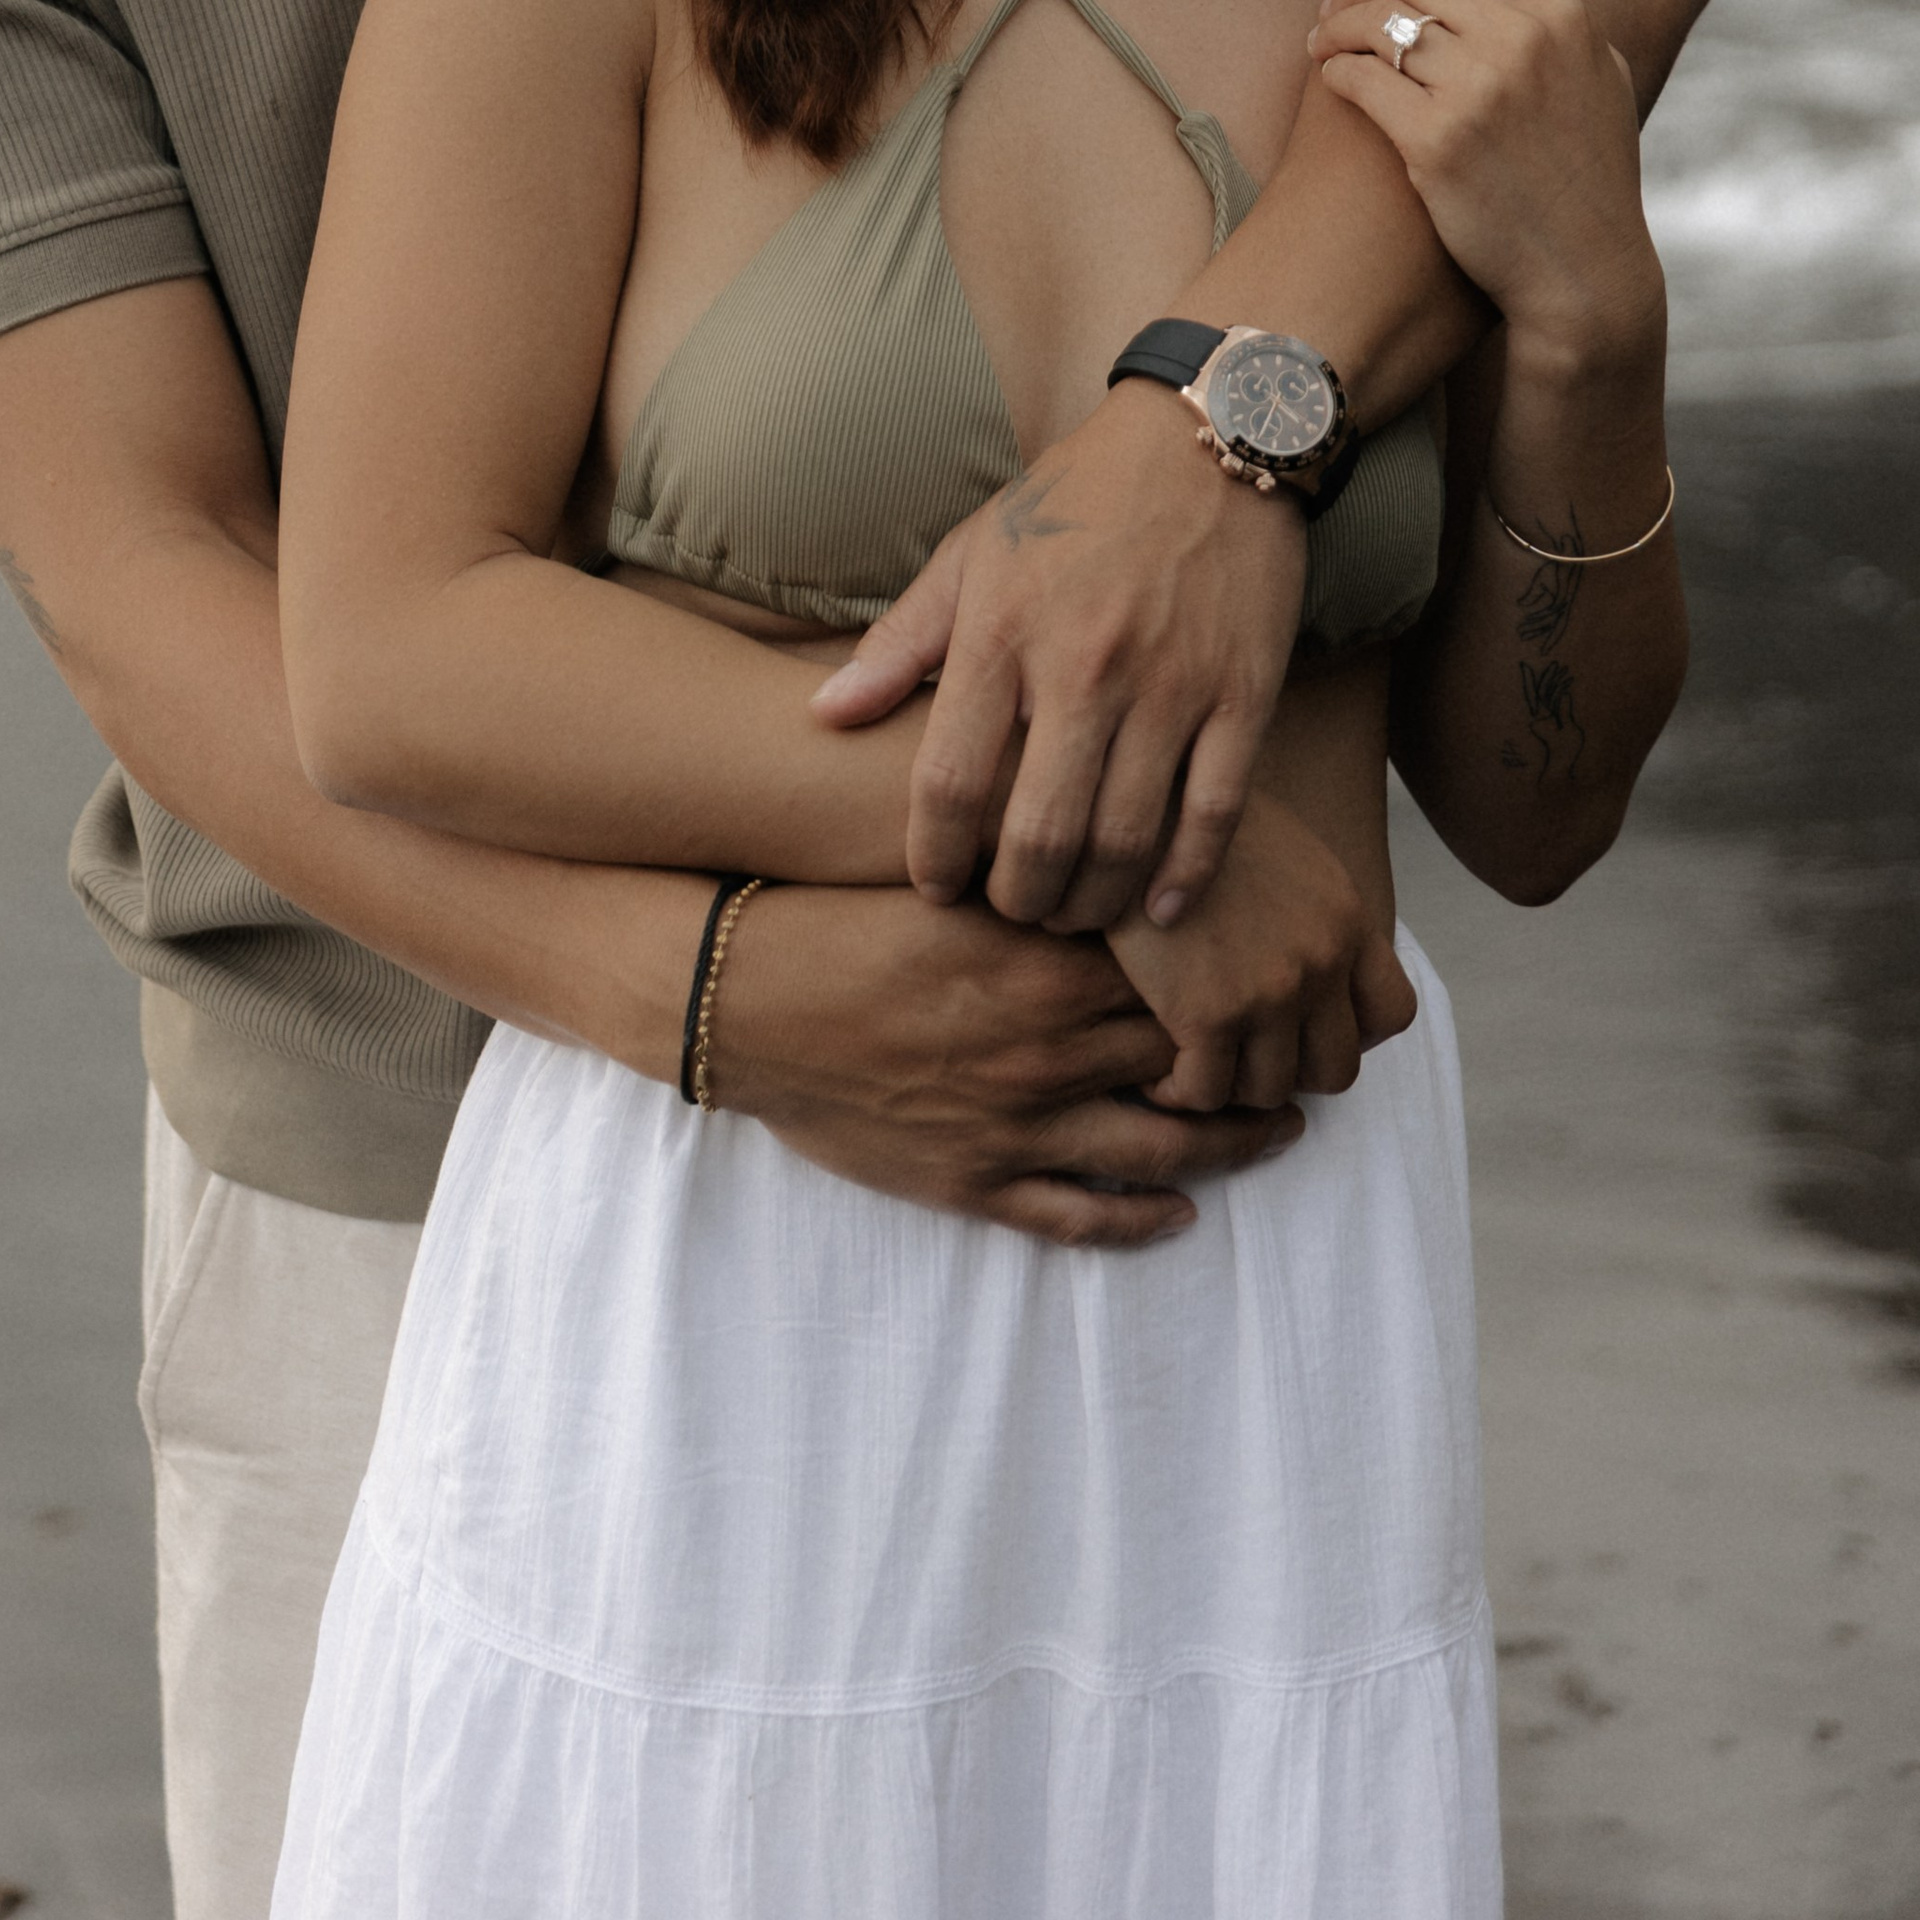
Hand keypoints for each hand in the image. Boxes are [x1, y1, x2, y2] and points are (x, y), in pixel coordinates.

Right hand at [710, 879, 1305, 1246]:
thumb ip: (1037, 865)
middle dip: (1261, 1060)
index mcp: (1047, 969)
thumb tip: (1111, 833)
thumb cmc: (841, 915)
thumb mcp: (951, 877)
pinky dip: (1140, 1221)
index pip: (1186, 981)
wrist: (740, 996)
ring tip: (1283, 1132)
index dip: (1250, 980)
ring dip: (1232, 1146)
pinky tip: (1180, 1215)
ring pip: (1160, 1151)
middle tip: (1315, 1051)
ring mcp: (1015, 1125)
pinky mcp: (973, 1181)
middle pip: (1192, 1065)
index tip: (1293, 971)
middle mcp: (1048, 1052)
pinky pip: (1079, 1217)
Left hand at [810, 377, 1305, 932]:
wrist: (1207, 438)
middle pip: (1039, 835)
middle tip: (1008, 909)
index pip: (949, 782)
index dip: (934, 857)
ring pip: (1125, 841)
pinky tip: (1156, 911)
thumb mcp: (974, 551)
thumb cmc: (1075, 498)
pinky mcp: (1245, 695)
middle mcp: (1084, 666)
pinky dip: (1185, 880)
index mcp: (1003, 631)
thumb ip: (901, 641)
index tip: (934, 887)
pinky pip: (1215, 815)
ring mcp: (1171, 686)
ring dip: (1091, 902)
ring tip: (1068, 912)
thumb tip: (824, 714)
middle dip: (1016, 898)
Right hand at [1104, 788, 1415, 1112]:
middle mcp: (1321, 962)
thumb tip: (1302, 950)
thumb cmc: (1194, 816)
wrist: (1133, 804)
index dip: (1351, 1033)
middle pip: (1336, 1067)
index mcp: (1344, 918)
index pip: (1392, 1013)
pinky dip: (1183, 1092)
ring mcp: (1269, 993)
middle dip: (1292, 1069)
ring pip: (1270, 1089)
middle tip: (1246, 1053)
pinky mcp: (1207, 1015)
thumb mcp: (1282, 847)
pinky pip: (1207, 1093)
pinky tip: (1159, 1071)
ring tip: (1196, 1062)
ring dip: (1234, 1084)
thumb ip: (1310, 906)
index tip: (1306, 1027)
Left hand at [1307, 0, 1664, 379]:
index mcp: (1563, 15)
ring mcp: (1478, 91)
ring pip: (1377, 21)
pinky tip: (1332, 82)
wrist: (1582, 269)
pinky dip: (1334, 72)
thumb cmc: (1587, 167)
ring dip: (1336, 27)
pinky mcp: (1434, 142)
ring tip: (1321, 44)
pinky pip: (1359, 78)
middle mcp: (1524, 43)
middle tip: (1332, 11)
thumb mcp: (1594, 65)